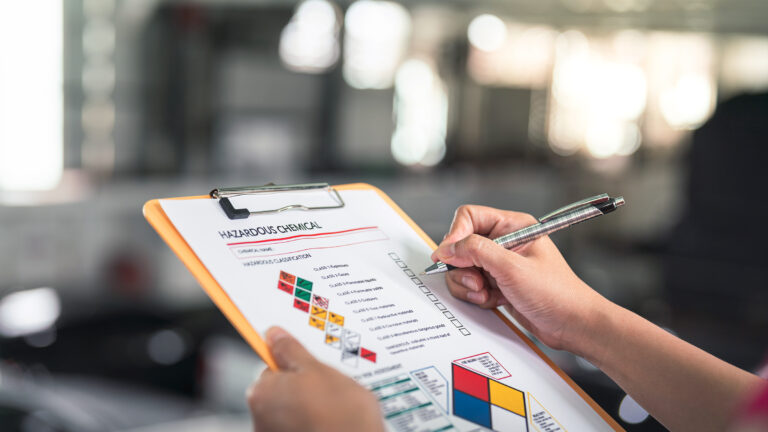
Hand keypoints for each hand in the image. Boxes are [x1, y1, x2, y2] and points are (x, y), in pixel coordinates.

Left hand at [247, 327, 384, 431]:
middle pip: (282, 390)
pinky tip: (335, 420)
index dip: (295, 362)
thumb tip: (275, 336)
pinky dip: (315, 421)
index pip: (272, 367)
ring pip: (294, 410)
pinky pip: (302, 425)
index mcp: (261, 394)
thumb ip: (292, 351)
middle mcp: (261, 419)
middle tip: (330, 383)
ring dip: (311, 405)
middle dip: (304, 385)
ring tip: (338, 405)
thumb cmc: (341, 415)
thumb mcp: (318, 370)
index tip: (310, 361)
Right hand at [431, 205, 606, 352]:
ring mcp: (499, 264)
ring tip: (486, 294)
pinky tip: (493, 301)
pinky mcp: (496, 284)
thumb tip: (447, 248)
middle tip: (477, 282)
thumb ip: (477, 252)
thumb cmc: (556, 293)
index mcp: (513, 226)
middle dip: (463, 267)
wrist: (572, 325)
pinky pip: (471, 285)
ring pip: (462, 267)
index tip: (448, 257)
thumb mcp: (512, 268)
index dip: (455, 235)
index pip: (469, 217)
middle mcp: (504, 242)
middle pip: (461, 245)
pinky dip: (475, 296)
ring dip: (468, 285)